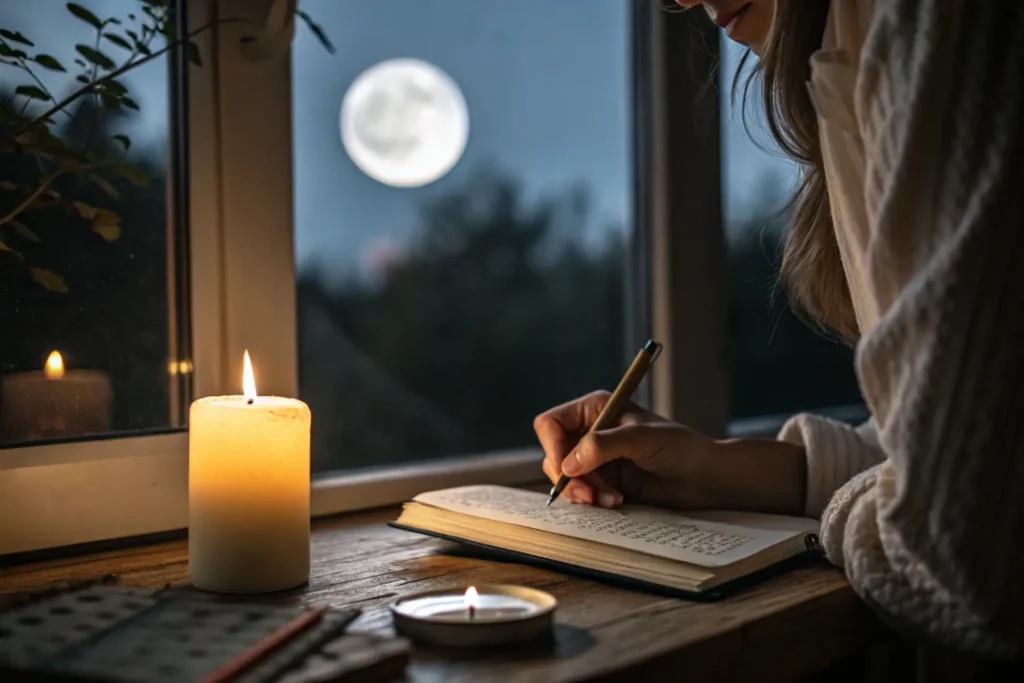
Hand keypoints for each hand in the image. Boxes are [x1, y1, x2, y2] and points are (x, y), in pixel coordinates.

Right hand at [534, 391, 806, 513]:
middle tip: (590, 494)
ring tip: (612, 499)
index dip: (553, 446)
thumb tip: (568, 463)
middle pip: (554, 455)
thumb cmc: (680, 447)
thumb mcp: (642, 438)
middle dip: (570, 478)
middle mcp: (590, 431)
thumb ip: (603, 445)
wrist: (704, 477)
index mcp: (595, 409)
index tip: (567, 469)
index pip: (551, 424)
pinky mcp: (603, 481)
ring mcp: (595, 458)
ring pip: (565, 478)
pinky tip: (617, 501)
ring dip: (584, 492)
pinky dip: (593, 501)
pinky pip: (581, 493)